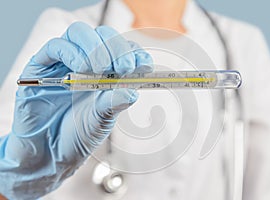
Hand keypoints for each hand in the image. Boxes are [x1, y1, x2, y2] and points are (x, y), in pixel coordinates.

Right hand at [0, 22, 152, 198]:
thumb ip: (115, 102)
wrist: (50, 152)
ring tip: (101, 70)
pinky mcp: (41, 66)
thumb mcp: (103, 119)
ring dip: (95, 48)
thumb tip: (132, 91)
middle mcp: (87, 62)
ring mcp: (64, 62)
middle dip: (117, 48)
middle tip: (123, 68)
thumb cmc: (79, 134)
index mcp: (106, 72)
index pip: (123, 49)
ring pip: (79, 32)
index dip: (134, 52)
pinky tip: (81, 70)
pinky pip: (55, 46)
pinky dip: (71, 53)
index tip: (143, 65)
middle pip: (103, 34)